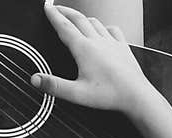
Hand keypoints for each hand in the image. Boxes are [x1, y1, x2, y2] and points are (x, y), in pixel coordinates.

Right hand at [31, 1, 152, 114]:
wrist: (136, 95)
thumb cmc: (110, 95)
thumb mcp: (76, 94)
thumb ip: (54, 86)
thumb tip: (36, 80)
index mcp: (84, 49)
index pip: (64, 27)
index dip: (53, 15)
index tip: (47, 7)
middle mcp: (98, 41)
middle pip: (78, 19)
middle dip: (65, 11)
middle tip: (56, 7)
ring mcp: (112, 42)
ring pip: (95, 22)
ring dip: (82, 17)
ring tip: (75, 18)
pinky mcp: (123, 47)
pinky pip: (112, 29)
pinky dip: (104, 26)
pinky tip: (103, 30)